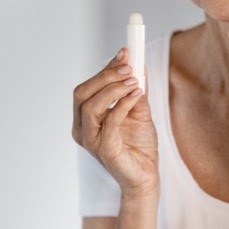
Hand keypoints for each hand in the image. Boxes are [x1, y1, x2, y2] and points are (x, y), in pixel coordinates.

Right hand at [72, 49, 158, 196]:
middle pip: (82, 93)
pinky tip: (137, 95)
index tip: (124, 53)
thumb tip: (137, 63)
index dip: (104, 68)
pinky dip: (122, 104)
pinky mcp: (104, 149)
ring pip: (90, 106)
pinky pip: (109, 121)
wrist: (146, 176)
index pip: (87, 88)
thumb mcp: (138, 111)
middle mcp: (82, 129)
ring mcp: (90, 141)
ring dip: (113, 88)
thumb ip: (134, 89)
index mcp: (85, 119)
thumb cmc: (138, 146)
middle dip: (105, 75)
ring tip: (134, 81)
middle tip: (129, 66)